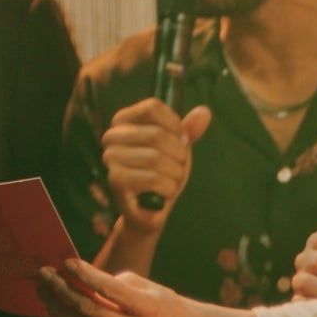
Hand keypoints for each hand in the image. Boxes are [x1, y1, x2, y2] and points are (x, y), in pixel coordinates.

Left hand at [36, 259, 207, 316]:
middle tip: (45, 275)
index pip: (106, 287)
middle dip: (60, 288)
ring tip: (44, 292)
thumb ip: (117, 283)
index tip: (66, 262)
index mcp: (144, 306)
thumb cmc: (165, 305)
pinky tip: (58, 314)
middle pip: (86, 307)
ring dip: (57, 308)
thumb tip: (85, 280)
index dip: (83, 274)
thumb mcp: (148, 286)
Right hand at [101, 99, 212, 233]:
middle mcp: (112, 136)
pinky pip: (153, 179)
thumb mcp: (177, 147)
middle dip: (178, 154)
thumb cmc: (162, 172)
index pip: (152, 107)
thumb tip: (205, 112)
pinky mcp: (116, 181)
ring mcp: (111, 158)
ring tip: (170, 180)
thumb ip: (189, 129)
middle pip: (156, 134)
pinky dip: (168, 187)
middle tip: (177, 166)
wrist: (149, 209)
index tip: (180, 140)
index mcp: (124, 120)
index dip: (175, 125)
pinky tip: (164, 192)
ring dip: (175, 173)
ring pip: (157, 158)